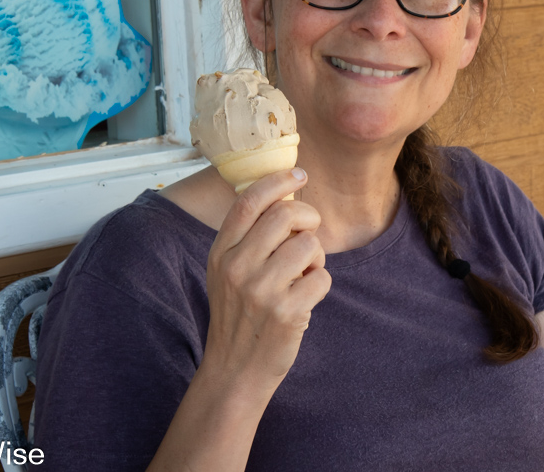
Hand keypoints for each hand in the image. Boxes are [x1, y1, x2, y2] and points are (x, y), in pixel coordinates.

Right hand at [202, 167, 330, 395]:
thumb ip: (245, 238)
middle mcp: (237, 268)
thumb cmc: (238, 314)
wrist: (234, 370)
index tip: (298, 174)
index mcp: (221, 253)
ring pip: (310, 245)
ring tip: (305, 271)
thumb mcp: (225, 272)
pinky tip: (306, 296)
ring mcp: (261, 291)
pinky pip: (322, 277)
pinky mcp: (286, 313)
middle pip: (286, 215)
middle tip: (310, 230)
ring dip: (316, 255)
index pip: (249, 201)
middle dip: (309, 217)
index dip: (278, 181)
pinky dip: (321, 282)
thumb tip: (283, 194)